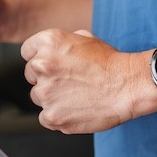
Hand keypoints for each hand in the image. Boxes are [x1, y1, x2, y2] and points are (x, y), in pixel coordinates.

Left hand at [21, 29, 147, 133]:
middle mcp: (41, 65)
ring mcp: (45, 93)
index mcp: (47, 42)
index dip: (41, 59)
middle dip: (46, 78)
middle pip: (31, 76)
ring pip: (38, 97)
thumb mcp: (84, 39)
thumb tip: (47, 53)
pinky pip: (45, 117)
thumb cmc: (110, 63)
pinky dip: (58, 116)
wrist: (129, 86)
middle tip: (70, 82)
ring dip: (53, 98)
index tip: (52, 66)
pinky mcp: (51, 116)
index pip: (27, 52)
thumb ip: (59, 45)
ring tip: (77, 95)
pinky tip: (76, 108)